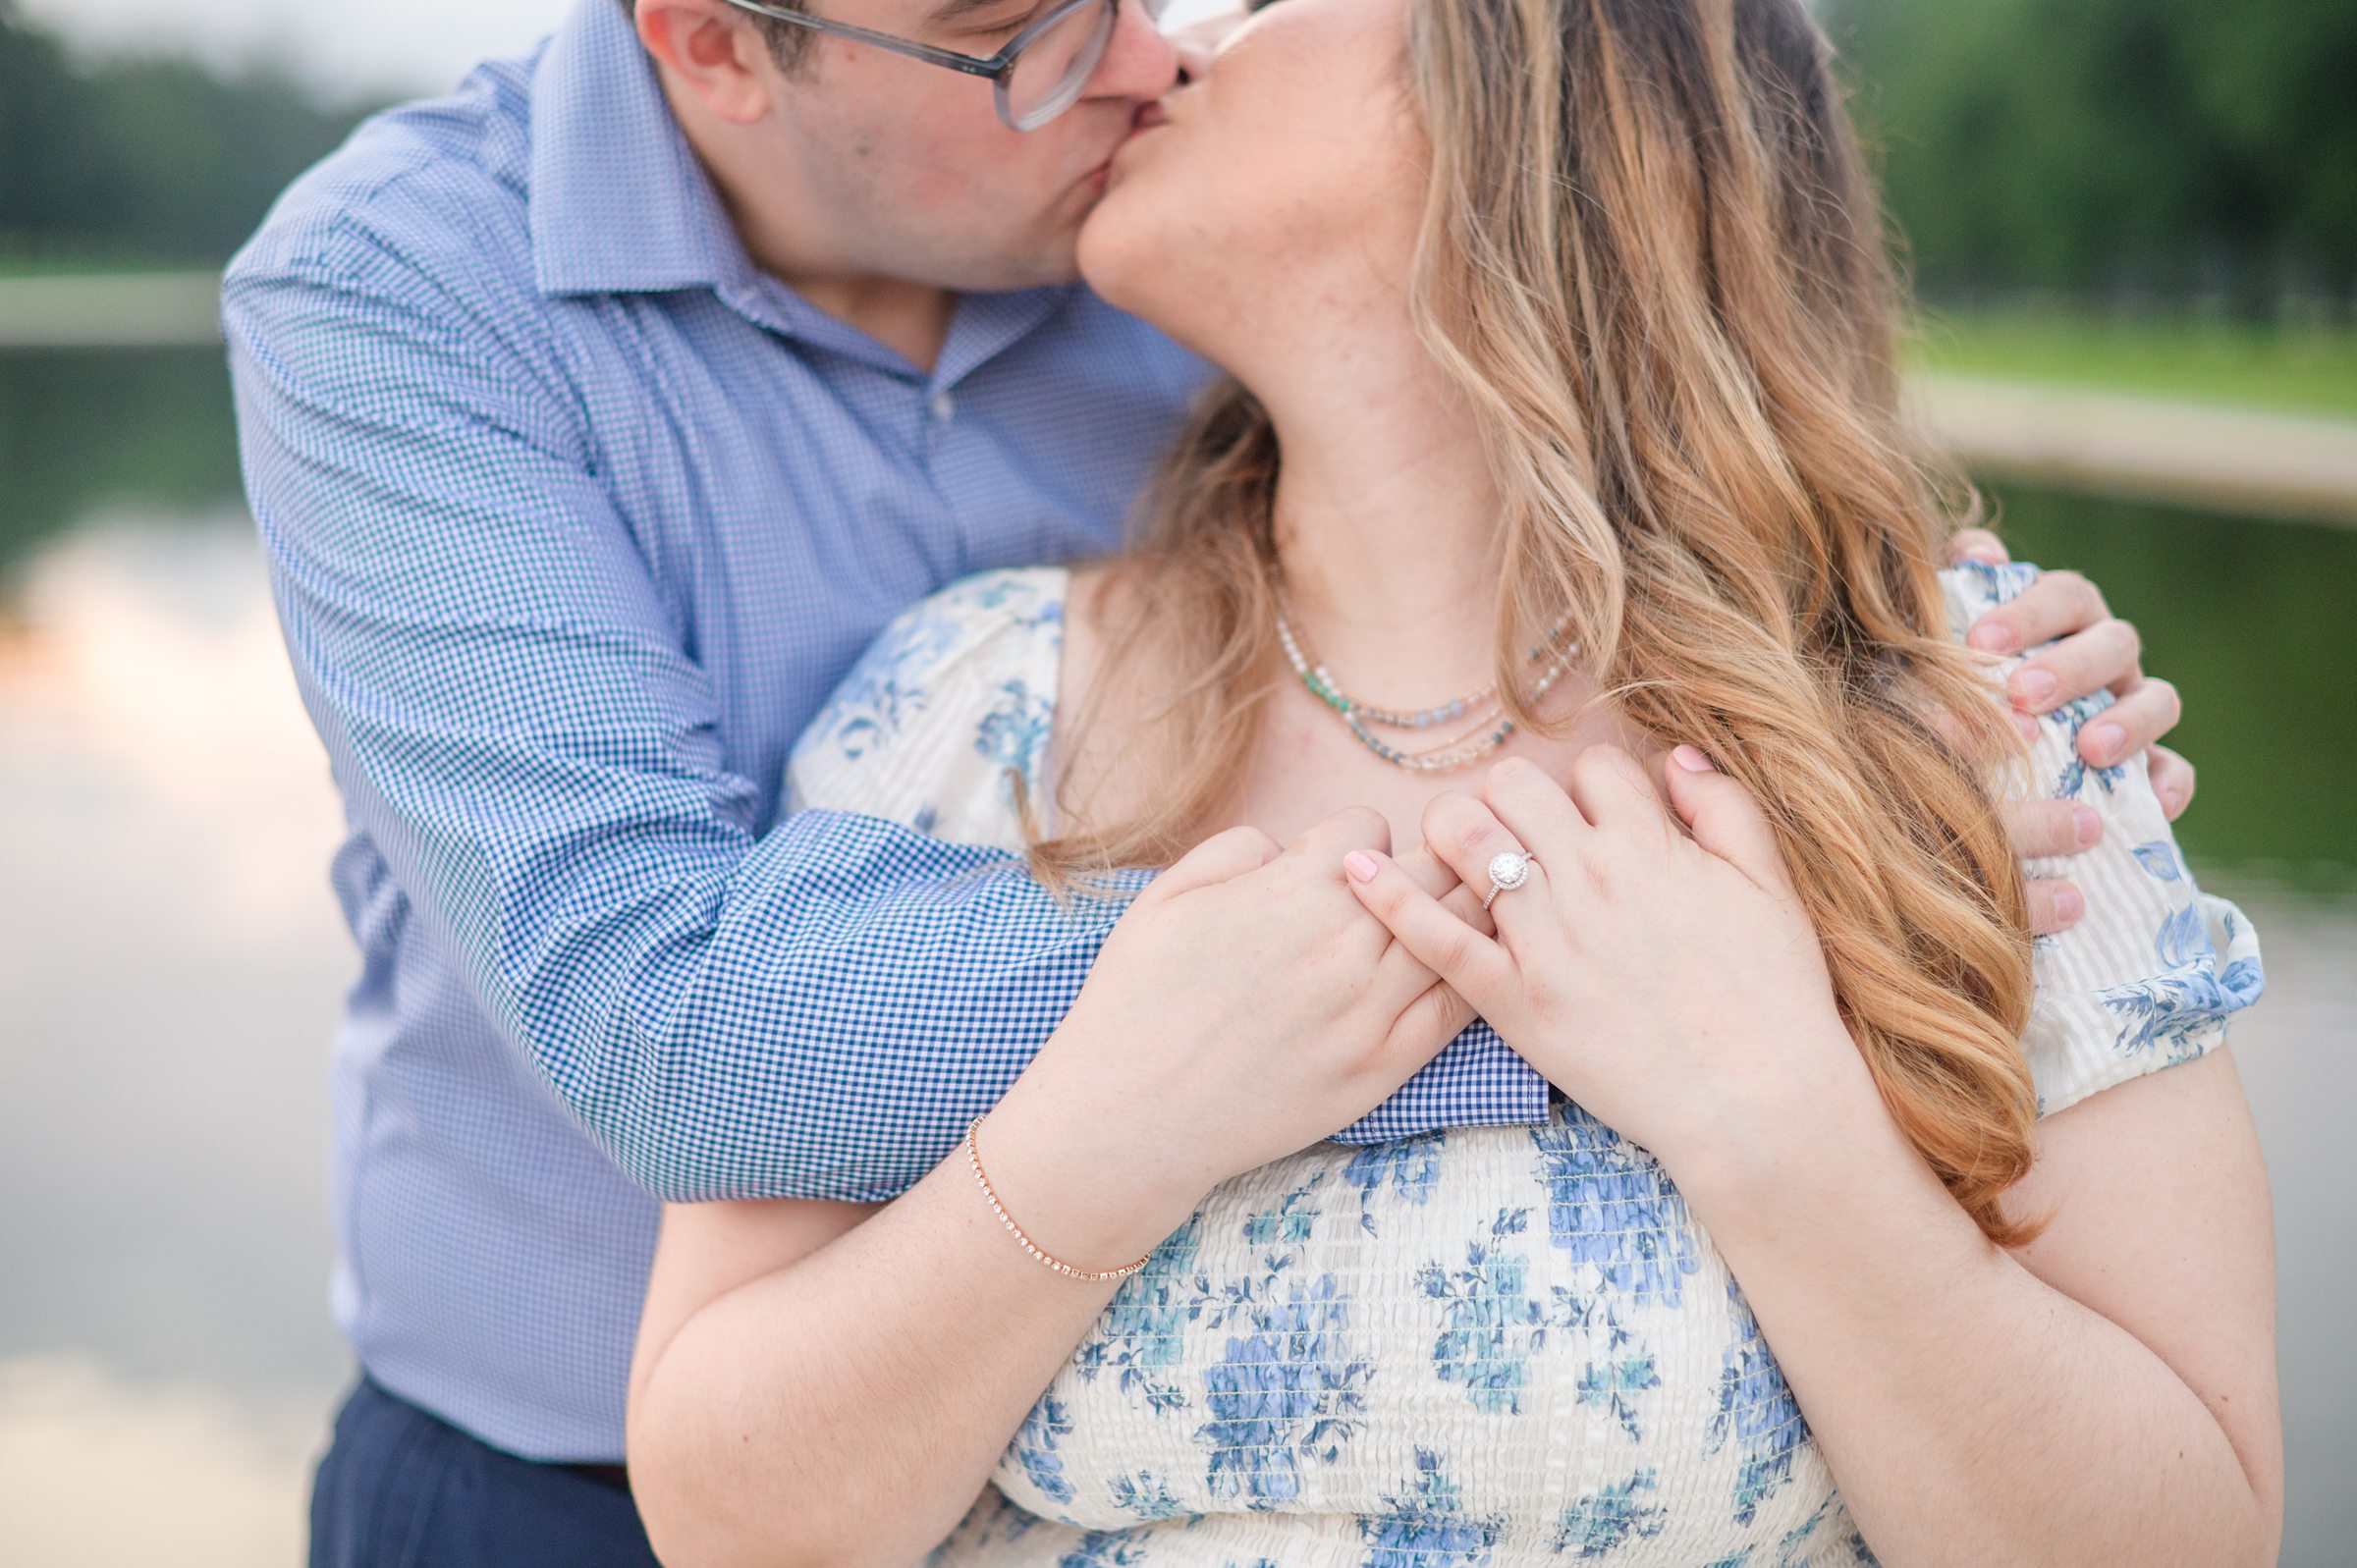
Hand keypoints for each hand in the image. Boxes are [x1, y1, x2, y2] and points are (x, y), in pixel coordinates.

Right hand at [989, 811, 1483, 1265]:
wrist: (1133, 1115)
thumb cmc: (1138, 1003)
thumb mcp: (1165, 896)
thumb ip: (1234, 849)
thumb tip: (1284, 846)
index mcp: (1289, 889)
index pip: (1368, 826)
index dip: (1352, 843)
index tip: (1339, 870)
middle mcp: (1343, 939)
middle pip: (1427, 868)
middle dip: (1414, 869)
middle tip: (1397, 893)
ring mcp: (1371, 1005)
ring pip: (1457, 929)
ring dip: (1451, 917)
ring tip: (1440, 924)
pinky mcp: (1385, 1064)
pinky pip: (1457, 1005)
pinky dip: (1467, 978)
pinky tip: (1462, 972)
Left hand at [1341, 749, 1864, 1175]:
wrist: (1755, 1100)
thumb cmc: (1773, 998)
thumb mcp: (1771, 887)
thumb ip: (1726, 810)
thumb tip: (1677, 758)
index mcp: (1650, 844)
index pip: (1591, 766)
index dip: (1589, 785)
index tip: (1593, 819)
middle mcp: (1587, 876)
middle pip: (1513, 785)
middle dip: (1511, 795)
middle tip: (1519, 832)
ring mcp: (1543, 937)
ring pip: (1463, 839)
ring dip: (1453, 829)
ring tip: (1460, 851)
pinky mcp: (1511, 998)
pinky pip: (1434, 936)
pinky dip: (1387, 897)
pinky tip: (1354, 871)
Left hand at [1947, 531, 2194, 932]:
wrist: (1957, 756)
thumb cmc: (1949, 675)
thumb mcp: (1942, 630)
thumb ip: (1958, 583)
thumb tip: (1981, 555)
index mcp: (2062, 615)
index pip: (2062, 595)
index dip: (2027, 614)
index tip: (1979, 645)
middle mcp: (2104, 655)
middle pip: (2113, 643)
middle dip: (2070, 668)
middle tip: (2023, 695)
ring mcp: (2130, 708)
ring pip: (2159, 699)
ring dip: (2131, 721)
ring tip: (2090, 749)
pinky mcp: (2146, 766)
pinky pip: (2174, 771)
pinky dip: (2170, 784)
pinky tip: (2151, 806)